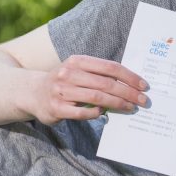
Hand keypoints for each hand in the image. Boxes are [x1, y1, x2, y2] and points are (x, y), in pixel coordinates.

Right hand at [31, 55, 148, 124]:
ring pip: (97, 97)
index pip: (110, 67)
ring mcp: (61, 91)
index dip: (129, 76)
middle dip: (128, 92)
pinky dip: (95, 113)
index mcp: (77, 61)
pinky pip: (81, 112)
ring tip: (131, 108)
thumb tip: (129, 85)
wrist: (32, 93)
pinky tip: (103, 114)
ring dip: (117, 104)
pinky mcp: (56, 108)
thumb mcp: (78, 71)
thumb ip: (98, 76)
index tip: (144, 85)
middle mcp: (69, 73)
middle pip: (106, 83)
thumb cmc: (64, 83)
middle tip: (143, 100)